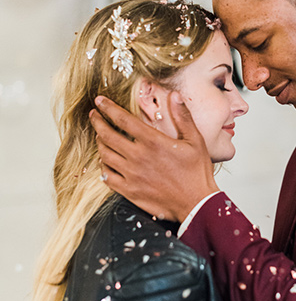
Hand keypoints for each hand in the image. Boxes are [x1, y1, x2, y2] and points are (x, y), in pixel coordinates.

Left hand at [89, 92, 218, 221]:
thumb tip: (175, 96)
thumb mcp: (195, 140)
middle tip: (93, 115)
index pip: (122, 119)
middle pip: (107, 135)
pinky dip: (103, 167)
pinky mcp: (129, 190)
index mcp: (152, 141)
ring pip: (105, 155)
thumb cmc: (197, 173)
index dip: (108, 108)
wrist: (196, 204)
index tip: (99, 101)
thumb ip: (183, 116)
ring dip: (99, 143)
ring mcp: (131, 175)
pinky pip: (107, 177)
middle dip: (97, 122)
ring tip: (99, 136)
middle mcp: (138, 157)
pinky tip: (106, 162)